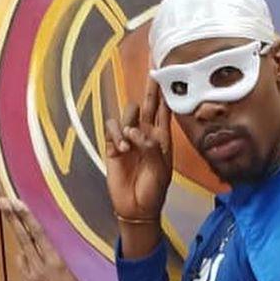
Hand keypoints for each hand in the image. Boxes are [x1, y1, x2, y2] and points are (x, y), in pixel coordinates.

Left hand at [0, 198, 94, 280]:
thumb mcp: (72, 280)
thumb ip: (51, 267)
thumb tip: (34, 263)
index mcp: (56, 263)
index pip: (38, 234)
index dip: (26, 217)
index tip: (17, 203)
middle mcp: (40, 270)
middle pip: (23, 240)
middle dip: (13, 219)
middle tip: (3, 202)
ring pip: (22, 263)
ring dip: (29, 263)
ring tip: (46, 279)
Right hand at [104, 79, 172, 221]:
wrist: (136, 208)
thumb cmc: (153, 191)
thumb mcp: (159, 171)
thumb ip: (151, 149)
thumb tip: (135, 132)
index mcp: (161, 140)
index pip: (164, 112)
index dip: (165, 94)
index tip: (167, 76)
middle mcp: (145, 135)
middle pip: (146, 105)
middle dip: (149, 89)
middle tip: (152, 71)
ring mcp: (128, 139)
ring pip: (127, 114)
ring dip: (128, 124)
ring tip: (129, 145)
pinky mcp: (113, 146)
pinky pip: (112, 128)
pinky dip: (115, 135)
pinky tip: (121, 150)